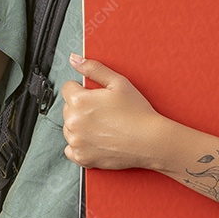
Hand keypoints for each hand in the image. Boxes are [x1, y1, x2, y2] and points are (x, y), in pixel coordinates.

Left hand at [61, 53, 166, 169]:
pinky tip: (97, 139)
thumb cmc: (137, 113)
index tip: (96, 97)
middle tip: (103, 111)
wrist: (150, 141)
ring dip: (80, 126)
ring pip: (69, 128)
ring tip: (102, 126)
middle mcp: (73, 122)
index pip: (68, 88)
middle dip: (81, 107)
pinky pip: (71, 149)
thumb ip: (93, 68)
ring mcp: (76, 142)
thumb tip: (74, 59)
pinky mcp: (82, 158)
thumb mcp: (118, 82)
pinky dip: (81, 145)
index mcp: (79, 101)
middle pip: (68, 109)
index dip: (83, 90)